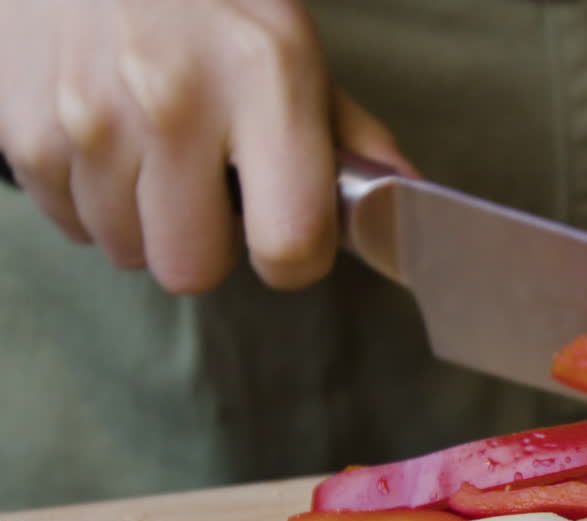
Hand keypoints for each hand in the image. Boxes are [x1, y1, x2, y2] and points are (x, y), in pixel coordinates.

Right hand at [0, 0, 413, 292]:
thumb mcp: (289, 39)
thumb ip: (345, 128)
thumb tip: (403, 193)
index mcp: (264, 79)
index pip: (291, 242)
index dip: (295, 258)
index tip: (289, 239)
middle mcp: (176, 101)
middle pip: (193, 270)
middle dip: (209, 246)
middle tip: (211, 193)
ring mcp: (91, 117)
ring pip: (129, 252)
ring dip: (148, 221)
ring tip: (155, 154)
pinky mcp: (27, 128)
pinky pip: (70, 223)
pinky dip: (93, 199)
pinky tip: (110, 142)